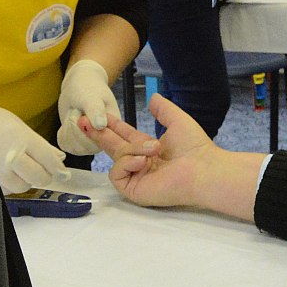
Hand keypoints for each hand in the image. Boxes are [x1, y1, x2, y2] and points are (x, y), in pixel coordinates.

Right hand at [0, 100, 67, 193]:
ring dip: (27, 180)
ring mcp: (0, 172)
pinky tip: (8, 170)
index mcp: (22, 140)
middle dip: (44, 176)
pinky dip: (12, 183)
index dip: (58, 169)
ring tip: (21, 168)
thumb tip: (58, 158)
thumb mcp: (19, 127)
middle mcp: (12, 158)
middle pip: (40, 178)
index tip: (62, 172)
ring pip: (24, 186)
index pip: (50, 161)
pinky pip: (9, 189)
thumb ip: (40, 145)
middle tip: (43, 169)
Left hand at [55, 60, 119, 154]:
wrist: (80, 86)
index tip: (81, 112)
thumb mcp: (92, 97)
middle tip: (78, 110)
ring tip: (76, 114)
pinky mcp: (76, 143)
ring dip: (68, 127)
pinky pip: (65, 144)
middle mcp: (102, 140)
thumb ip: (96, 110)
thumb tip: (100, 126)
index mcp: (112, 130)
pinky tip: (70, 120)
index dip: (83, 128)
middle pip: (82, 146)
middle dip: (74, 126)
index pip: (95, 142)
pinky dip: (63, 131)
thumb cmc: (89, 88)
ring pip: (72, 147)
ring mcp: (89, 144)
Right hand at [82, 94, 215, 207]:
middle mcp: (140, 163)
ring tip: (154, 149)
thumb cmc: (195, 148)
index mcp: (149, 149)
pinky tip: (143, 162)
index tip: (98, 116)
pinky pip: (117, 174)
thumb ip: (163, 109)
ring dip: (133, 149)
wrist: (202, 170)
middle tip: (83, 120)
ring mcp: (136, 177)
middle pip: (113, 147)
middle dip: (99, 134)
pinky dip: (128, 163)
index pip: (125, 136)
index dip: (112, 126)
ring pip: (118, 157)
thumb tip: (153, 97)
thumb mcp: (177, 120)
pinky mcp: (133, 190)